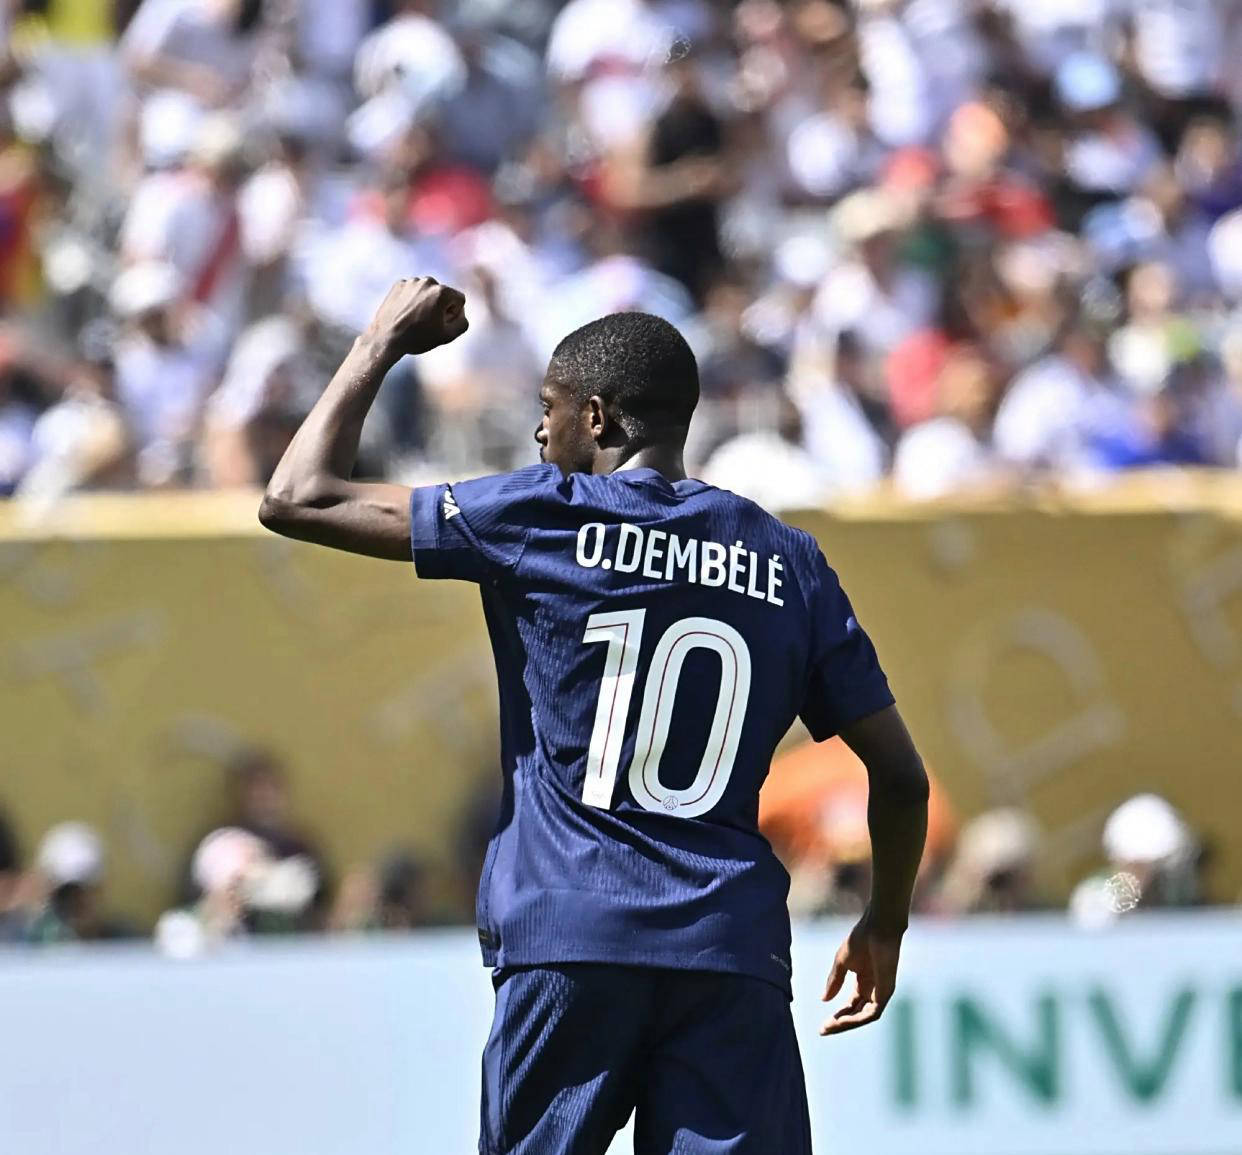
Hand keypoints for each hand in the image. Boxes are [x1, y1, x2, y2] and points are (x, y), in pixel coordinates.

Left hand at [366, 277, 468, 357]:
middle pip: (443, 294)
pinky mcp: (399, 284)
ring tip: (416, 319)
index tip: (441, 323)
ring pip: (427, 291)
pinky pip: (413, 291)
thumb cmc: (417, 338)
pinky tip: (406, 313)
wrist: (386, 338)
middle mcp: (427, 282)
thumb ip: (463, 323)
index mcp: (441, 292)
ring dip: (426, 302)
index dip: (454, 314)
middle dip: (440, 306)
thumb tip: (462, 313)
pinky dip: (413, 300)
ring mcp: (411, 281)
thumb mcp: (447, 336)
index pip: (459, 300)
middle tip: (428, 322)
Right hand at [820, 912, 903, 1035]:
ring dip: (847, 1023)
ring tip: (831, 1026)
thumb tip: (823, 1000)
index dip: (837, 1015)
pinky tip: (843, 1019)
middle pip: (856, 1014)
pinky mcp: (886, 992)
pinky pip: (872, 1013)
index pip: (851, 1005)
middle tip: (824, 1030)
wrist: (877, 928)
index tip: (822, 1025)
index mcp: (864, 982)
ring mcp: (881, 992)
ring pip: (864, 1017)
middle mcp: (873, 990)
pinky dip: (857, 1018)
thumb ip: (834, 981)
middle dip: (840, 1023)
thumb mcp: (841, 963)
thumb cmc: (861, 939)